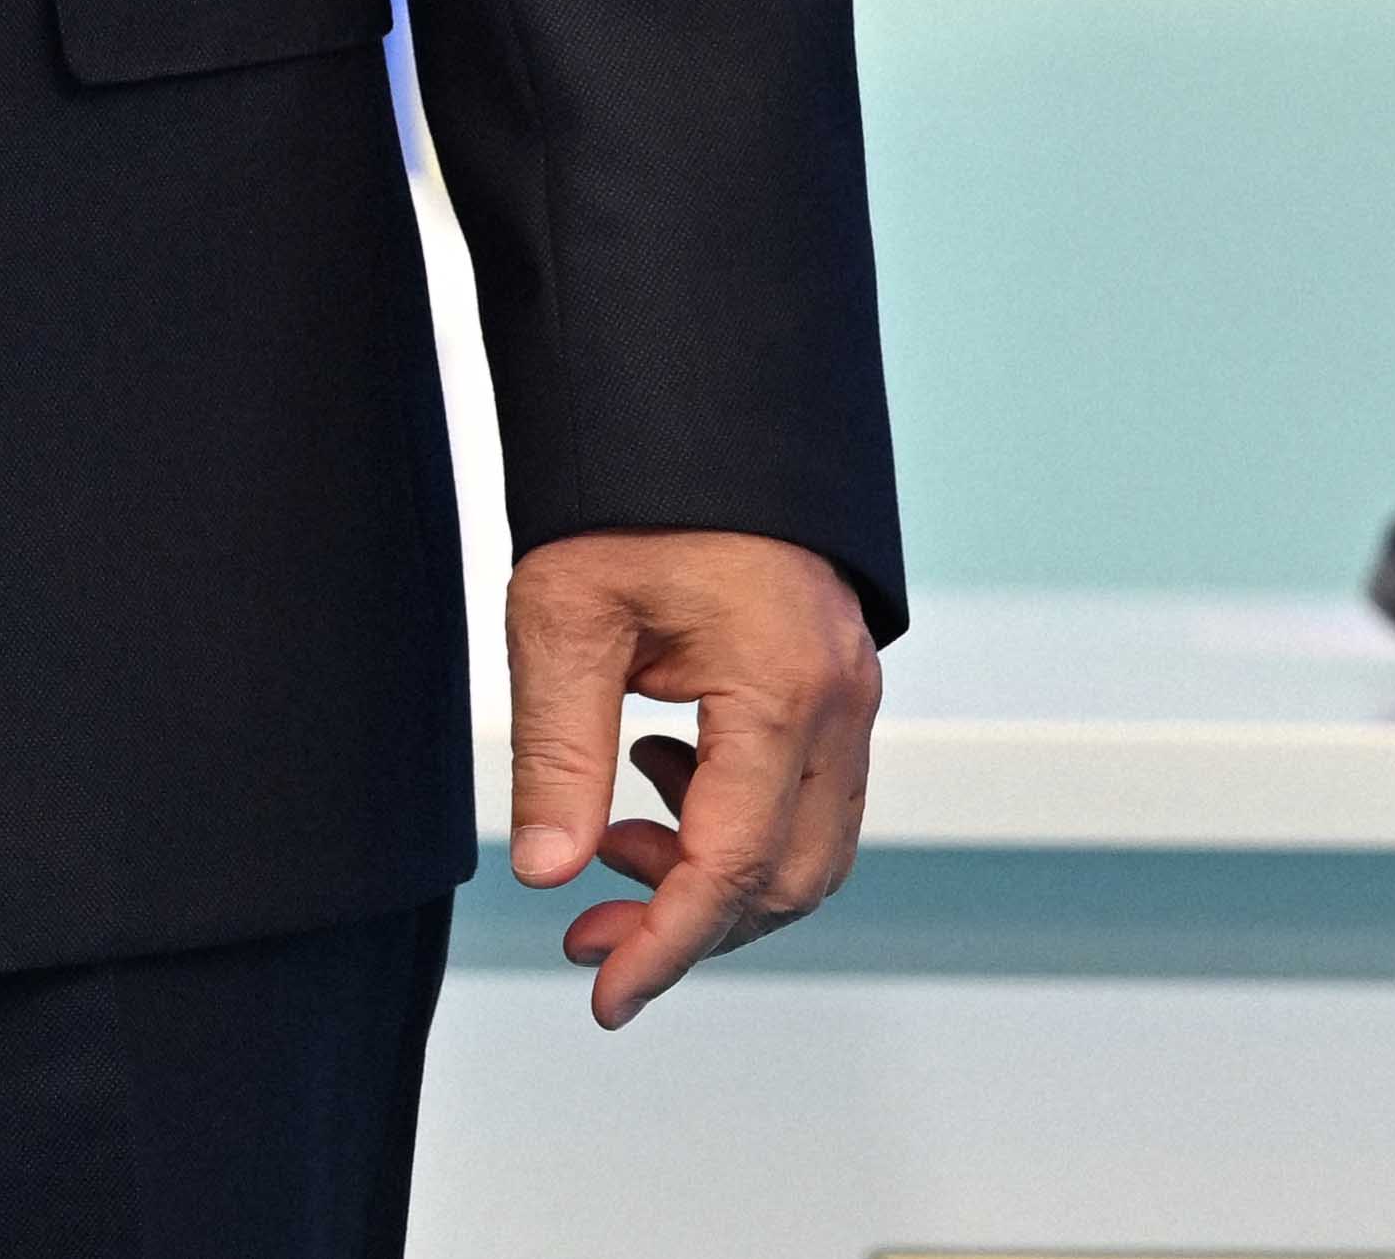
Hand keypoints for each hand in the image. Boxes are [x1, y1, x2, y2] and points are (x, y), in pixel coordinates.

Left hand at [500, 526, 879, 1025]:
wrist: (689, 400)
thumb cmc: (626, 493)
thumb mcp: (564, 614)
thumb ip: (558, 750)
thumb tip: (544, 872)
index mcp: (782, 690)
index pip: (732, 867)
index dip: (666, 943)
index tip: (605, 993)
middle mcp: (840, 703)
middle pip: (787, 878)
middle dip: (687, 922)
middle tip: (585, 935)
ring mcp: (850, 693)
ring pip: (806, 846)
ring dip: (709, 873)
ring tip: (605, 842)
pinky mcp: (834, 683)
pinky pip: (804, 793)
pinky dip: (730, 819)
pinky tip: (647, 779)